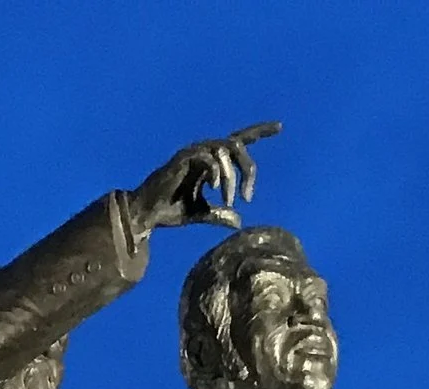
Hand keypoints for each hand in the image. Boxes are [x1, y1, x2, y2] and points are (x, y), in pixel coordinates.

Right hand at [124, 124, 278, 239]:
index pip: (239, 141)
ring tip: (228, 201)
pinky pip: (208, 158)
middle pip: (238, 145)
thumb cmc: (171, 211)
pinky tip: (215, 189)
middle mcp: (204, 152)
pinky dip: (216, 172)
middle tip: (249, 197)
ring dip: (231, 178)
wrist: (148, 213)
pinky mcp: (183, 159)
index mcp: (210, 161)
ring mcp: (193, 153)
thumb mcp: (201, 214)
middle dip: (248, 169)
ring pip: (225, 151)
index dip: (259, 132)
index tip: (280, 127)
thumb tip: (239, 221)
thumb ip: (220, 214)